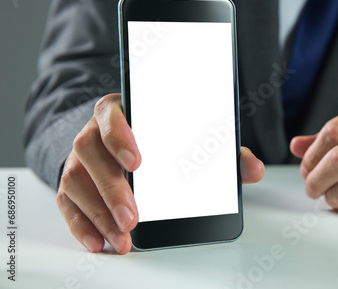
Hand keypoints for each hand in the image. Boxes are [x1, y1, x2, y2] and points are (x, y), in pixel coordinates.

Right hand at [56, 93, 263, 253]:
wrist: (122, 143)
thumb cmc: (160, 139)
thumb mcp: (190, 138)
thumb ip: (223, 152)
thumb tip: (254, 170)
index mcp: (122, 111)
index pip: (112, 114)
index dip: (120, 135)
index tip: (138, 162)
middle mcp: (93, 132)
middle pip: (90, 152)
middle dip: (112, 188)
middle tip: (133, 217)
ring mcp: (79, 158)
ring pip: (75, 180)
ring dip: (98, 213)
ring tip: (122, 236)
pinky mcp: (73, 182)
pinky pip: (66, 202)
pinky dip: (81, 225)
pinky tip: (100, 242)